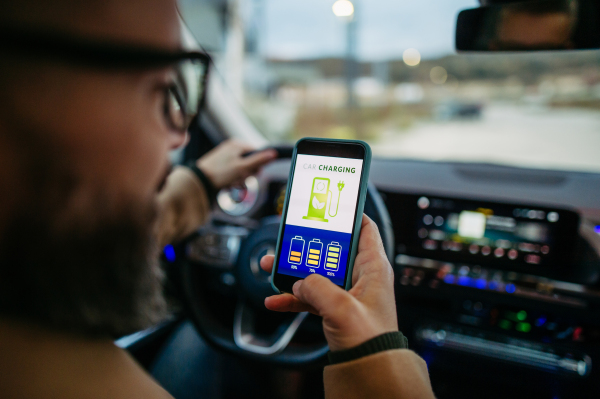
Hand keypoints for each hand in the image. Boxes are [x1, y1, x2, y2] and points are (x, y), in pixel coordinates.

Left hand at [196, 140, 276, 189]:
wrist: (199, 181)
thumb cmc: (220, 173)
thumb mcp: (242, 168)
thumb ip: (259, 161)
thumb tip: (274, 153)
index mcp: (237, 144)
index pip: (257, 153)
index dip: (257, 166)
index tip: (252, 174)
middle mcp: (231, 148)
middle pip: (249, 161)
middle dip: (247, 173)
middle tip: (239, 179)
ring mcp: (225, 156)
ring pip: (241, 168)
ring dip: (239, 178)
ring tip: (232, 183)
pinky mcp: (220, 165)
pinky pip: (232, 172)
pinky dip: (232, 179)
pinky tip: (227, 184)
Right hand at [260, 215, 397, 350]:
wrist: (369, 369)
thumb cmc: (369, 338)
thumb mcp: (340, 307)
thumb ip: (316, 287)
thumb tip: (301, 282)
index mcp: (373, 267)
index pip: (364, 228)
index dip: (348, 214)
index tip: (329, 205)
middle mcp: (362, 276)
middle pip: (331, 250)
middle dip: (306, 245)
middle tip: (288, 238)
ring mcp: (348, 294)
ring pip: (317, 273)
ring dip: (293, 271)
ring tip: (270, 266)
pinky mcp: (337, 310)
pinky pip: (311, 297)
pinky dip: (293, 298)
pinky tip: (274, 301)